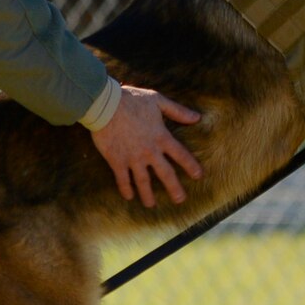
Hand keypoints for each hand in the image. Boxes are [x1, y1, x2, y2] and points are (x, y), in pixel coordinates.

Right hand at [88, 86, 203, 206]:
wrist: (106, 105)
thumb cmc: (132, 100)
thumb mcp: (158, 101)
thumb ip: (178, 111)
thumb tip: (197, 117)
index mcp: (161, 137)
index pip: (181, 155)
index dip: (191, 166)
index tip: (198, 176)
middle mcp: (149, 151)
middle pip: (165, 174)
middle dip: (174, 188)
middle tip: (180, 200)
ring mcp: (133, 158)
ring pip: (143, 182)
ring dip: (148, 195)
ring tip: (151, 205)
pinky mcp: (117, 161)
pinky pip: (122, 179)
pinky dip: (126, 189)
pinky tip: (129, 197)